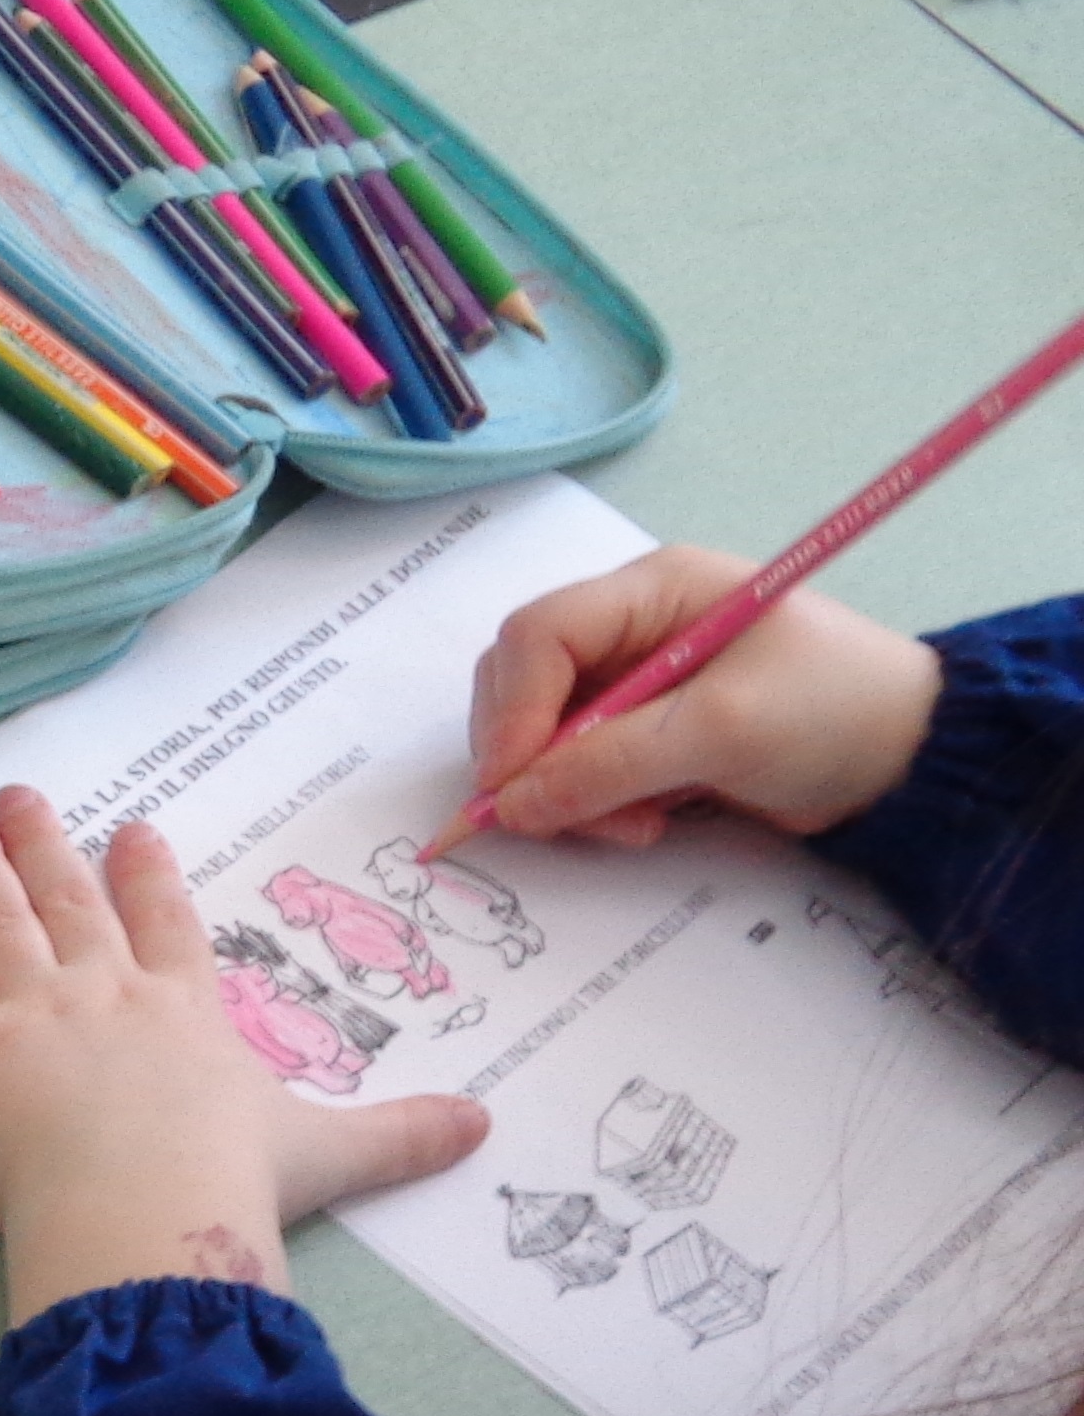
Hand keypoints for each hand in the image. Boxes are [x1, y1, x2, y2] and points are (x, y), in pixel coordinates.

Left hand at [0, 786, 488, 1323]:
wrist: (150, 1215)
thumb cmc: (233, 1188)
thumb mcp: (331, 1156)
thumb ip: (403, 1135)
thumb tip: (486, 1130)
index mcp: (188, 1009)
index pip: (166, 924)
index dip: (145, 877)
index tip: (132, 833)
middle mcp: (110, 990)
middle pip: (72, 900)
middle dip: (47, 844)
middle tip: (20, 799)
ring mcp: (37, 1009)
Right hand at [469, 547, 945, 845]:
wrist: (907, 756)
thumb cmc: (833, 712)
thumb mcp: (723, 732)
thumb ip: (610, 765)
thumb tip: (509, 806)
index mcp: (653, 590)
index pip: (537, 635)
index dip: (512, 711)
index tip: (513, 786)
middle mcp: (630, 627)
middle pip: (521, 683)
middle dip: (533, 757)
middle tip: (566, 816)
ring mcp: (632, 680)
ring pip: (540, 735)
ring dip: (565, 792)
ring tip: (632, 826)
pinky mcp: (641, 731)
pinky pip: (574, 768)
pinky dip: (590, 805)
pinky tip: (643, 821)